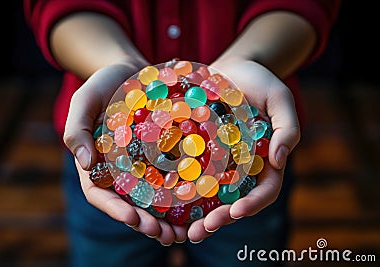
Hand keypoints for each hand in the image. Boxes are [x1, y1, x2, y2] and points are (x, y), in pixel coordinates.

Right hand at [63, 64, 187, 244]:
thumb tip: (84, 165)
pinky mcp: (166, 156)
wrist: (133, 72)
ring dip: (169, 219)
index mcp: (98, 165)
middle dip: (146, 223)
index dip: (115, 210)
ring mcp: (145, 166)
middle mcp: (121, 171)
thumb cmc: (104, 85)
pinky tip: (201, 205)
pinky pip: (175, 177)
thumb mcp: (84, 101)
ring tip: (185, 232)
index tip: (133, 219)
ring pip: (155, 199)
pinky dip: (185, 194)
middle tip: (164, 235)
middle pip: (131, 204)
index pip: (101, 194)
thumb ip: (77, 130)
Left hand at [188, 60, 300, 241]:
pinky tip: (162, 200)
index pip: (264, 190)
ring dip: (196, 215)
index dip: (252, 204)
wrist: (231, 68)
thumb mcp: (280, 99)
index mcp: (265, 160)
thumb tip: (280, 160)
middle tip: (199, 232)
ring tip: (177, 231)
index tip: (236, 212)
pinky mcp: (198, 151)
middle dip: (219, 219)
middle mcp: (242, 167)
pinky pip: (188, 173)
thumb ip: (287, 128)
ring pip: (209, 195)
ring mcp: (219, 161)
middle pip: (233, 201)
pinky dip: (179, 190)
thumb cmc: (260, 81)